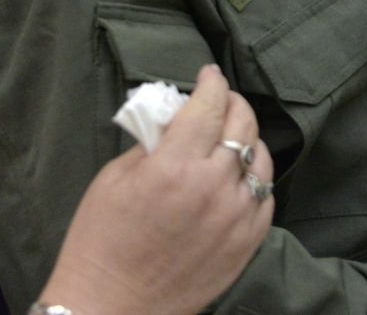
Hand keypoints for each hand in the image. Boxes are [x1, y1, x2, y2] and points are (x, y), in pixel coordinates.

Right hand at [37, 65, 272, 314]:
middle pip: (242, 124)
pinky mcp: (246, 244)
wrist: (110, 307)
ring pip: (261, 158)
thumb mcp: (114, 179)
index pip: (209, 106)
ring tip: (231, 138)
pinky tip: (238, 177)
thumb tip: (177, 118)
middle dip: (232, 103)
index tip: (208, 74)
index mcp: (174, 166)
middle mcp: (212, 188)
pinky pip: (266, 197)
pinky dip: (255, 179)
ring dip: (247, 141)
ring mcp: (235, 217)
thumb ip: (152, 142)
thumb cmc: (100, 242)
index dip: (212, 82)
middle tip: (220, 101)